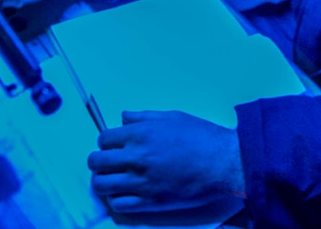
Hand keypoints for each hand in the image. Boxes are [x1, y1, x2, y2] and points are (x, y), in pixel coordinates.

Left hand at [88, 110, 245, 212]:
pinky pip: (119, 204)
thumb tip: (124, 117)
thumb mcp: (172, 117)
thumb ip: (144, 117)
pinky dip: (116, 200)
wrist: (223, 163)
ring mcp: (141, 181)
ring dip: (102, 182)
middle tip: (105, 164)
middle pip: (97, 162)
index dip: (105, 143)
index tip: (111, 146)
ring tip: (111, 180)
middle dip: (97, 162)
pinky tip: (124, 194)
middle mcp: (136, 157)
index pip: (104, 139)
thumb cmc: (202, 138)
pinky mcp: (150, 202)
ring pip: (102, 185)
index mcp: (140, 134)